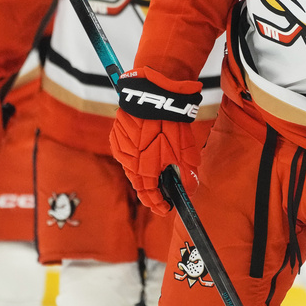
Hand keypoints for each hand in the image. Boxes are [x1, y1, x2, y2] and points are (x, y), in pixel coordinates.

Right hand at [109, 67, 202, 215]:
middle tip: (163, 192)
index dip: (158, 204)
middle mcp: (127, 163)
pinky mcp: (116, 136)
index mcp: (143, 171)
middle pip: (139, 183)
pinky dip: (136, 156)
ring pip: (132, 168)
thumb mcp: (185, 152)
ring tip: (157, 170)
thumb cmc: (171, 124)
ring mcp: (120, 149)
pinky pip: (126, 152)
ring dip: (144, 171)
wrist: (155, 97)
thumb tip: (189, 189)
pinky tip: (146, 151)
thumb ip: (186, 174)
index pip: (149, 195)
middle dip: (152, 189)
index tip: (166, 208)